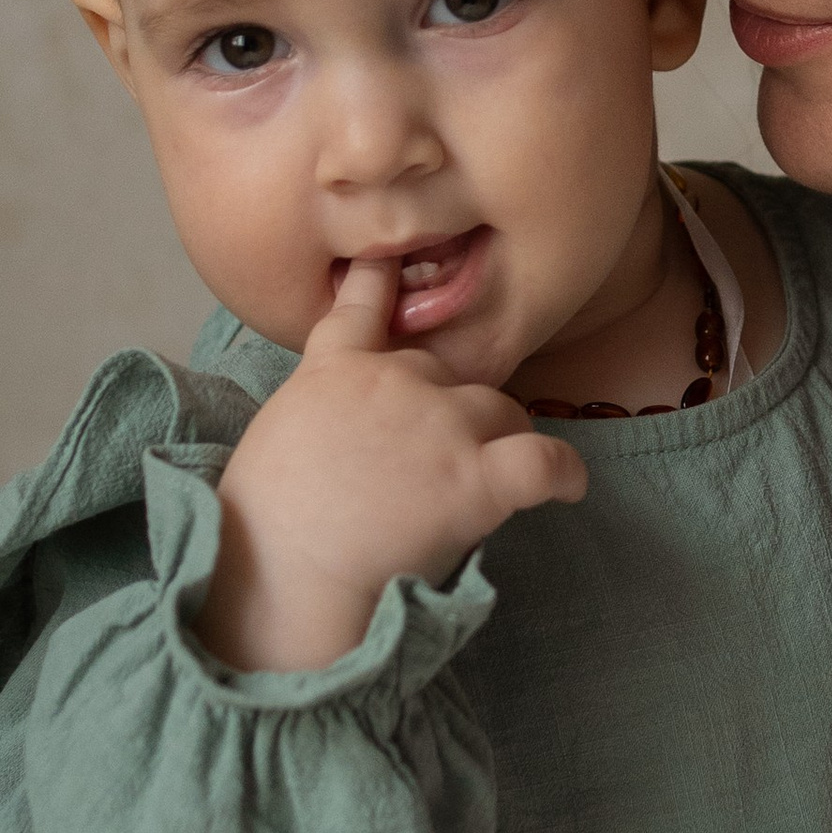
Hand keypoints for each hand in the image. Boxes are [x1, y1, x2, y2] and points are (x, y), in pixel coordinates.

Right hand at [196, 257, 586, 672]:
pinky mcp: (475, 475)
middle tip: (433, 463)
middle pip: (448, 373)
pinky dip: (564, 472)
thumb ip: (323, 412)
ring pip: (500, 408)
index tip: (397, 262)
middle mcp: (394, 378)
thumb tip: (349, 435)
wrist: (283, 570)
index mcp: (335, 368)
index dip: (385, 279)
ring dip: (501, 436)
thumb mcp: (277, 438)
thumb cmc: (264, 522)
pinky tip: (567, 485)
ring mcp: (440, 422)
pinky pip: (544, 461)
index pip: (365, 303)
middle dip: (449, 408)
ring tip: (492, 480)